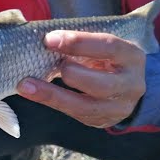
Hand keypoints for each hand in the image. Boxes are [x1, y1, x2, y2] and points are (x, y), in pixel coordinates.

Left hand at [17, 30, 146, 127]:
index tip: (49, 39)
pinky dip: (51, 102)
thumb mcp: (102, 46)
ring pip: (85, 106)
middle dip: (72, 74)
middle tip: (50, 66)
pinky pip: (75, 114)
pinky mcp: (102, 120)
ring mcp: (118, 108)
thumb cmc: (106, 58)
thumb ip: (81, 42)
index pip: (108, 47)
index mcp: (132, 57)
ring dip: (52, 95)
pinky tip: (32, 93)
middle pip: (102, 84)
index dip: (79, 43)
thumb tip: (45, 39)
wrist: (126, 86)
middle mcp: (131, 85)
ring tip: (27, 85)